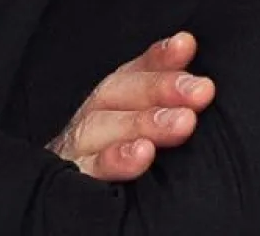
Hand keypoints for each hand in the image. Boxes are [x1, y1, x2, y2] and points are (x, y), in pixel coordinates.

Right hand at [46, 31, 215, 179]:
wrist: (55, 216)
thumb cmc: (116, 168)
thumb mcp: (141, 132)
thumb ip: (166, 112)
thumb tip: (205, 89)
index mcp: (108, 107)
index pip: (132, 74)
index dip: (159, 58)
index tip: (187, 44)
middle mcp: (89, 122)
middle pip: (116, 93)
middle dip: (160, 88)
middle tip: (202, 90)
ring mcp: (76, 151)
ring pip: (100, 126)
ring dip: (144, 121)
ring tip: (184, 122)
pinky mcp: (67, 183)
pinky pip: (87, 169)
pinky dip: (115, 159)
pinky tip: (142, 154)